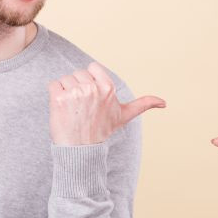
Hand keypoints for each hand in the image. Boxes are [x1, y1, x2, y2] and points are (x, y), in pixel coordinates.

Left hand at [49, 61, 164, 145]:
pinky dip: (54, 95)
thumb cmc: (102, 130)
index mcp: (108, 87)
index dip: (90, 81)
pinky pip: (53, 84)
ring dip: (65, 92)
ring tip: (73, 109)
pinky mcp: (59, 98)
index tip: (92, 97)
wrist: (81, 149)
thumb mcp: (124, 115)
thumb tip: (164, 103)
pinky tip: (62, 109)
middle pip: (78, 74)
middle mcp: (93, 88)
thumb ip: (143, 104)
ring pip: (65, 79)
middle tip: (82, 107)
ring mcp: (75, 93)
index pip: (92, 68)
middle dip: (78, 87)